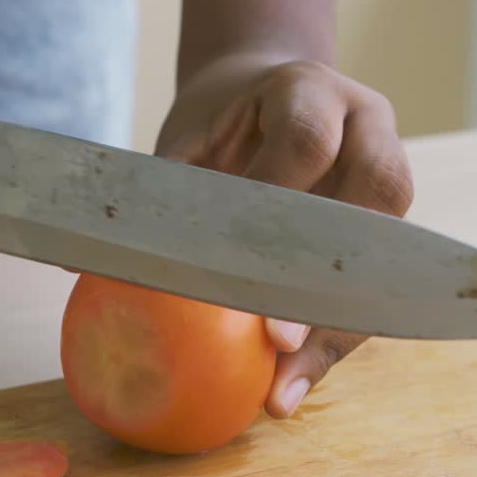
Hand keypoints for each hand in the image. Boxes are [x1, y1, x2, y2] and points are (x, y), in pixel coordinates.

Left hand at [155, 53, 413, 419]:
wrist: (265, 100)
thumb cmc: (217, 128)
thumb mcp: (188, 144)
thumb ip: (166, 199)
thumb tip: (86, 267)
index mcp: (309, 92)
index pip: (308, 141)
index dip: (281, 208)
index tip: (242, 271)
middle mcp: (366, 126)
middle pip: (380, 190)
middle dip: (329, 276)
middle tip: (280, 342)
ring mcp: (390, 173)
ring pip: (390, 253)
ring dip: (337, 325)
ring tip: (286, 385)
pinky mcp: (390, 229)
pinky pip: (372, 289)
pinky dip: (332, 339)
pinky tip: (293, 384)